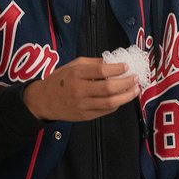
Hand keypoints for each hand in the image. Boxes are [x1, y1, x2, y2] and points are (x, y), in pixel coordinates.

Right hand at [23, 57, 139, 121]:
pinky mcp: (84, 117)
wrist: (42, 101)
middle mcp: (80, 90)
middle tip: (136, 78)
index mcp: (77, 74)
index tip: (127, 66)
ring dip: (126, 96)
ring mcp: (82, 105)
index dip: (116, 69)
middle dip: (126, 83)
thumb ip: (93, 63)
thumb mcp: (73, 65)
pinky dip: (116, 105)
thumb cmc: (60, 79)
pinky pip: (105, 111)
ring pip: (110, 102)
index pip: (101, 71)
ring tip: (135, 89)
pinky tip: (122, 98)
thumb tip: (113, 62)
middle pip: (108, 88)